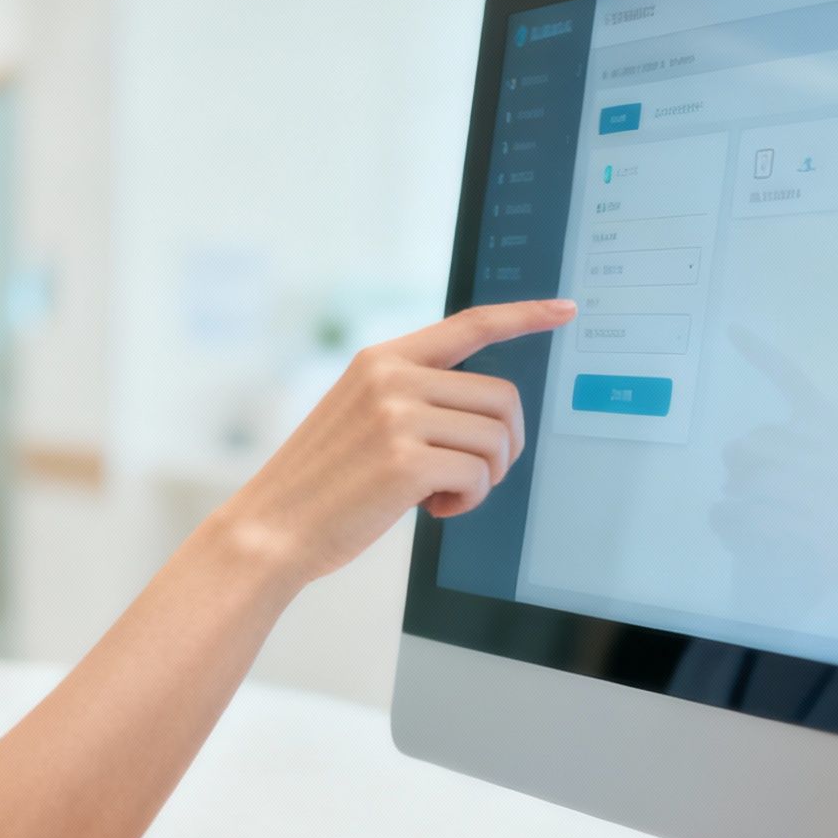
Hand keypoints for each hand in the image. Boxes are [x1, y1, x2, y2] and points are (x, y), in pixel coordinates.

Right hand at [213, 298, 574, 586]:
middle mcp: (392, 377)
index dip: (524, 315)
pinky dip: (468, 501)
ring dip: (485, 477)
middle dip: (503, 445)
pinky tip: (431, 510)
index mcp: (382, 359)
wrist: (271, 528)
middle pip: (502, 397)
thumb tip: (489, 410)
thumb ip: (413, 396)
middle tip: (471, 475)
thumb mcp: (361, 415)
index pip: (469, 324)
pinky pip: (479, 476)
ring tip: (441, 493)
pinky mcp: (406, 461)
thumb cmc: (323, 482)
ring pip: (496, 438)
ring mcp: (397, 416)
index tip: (566, 310)